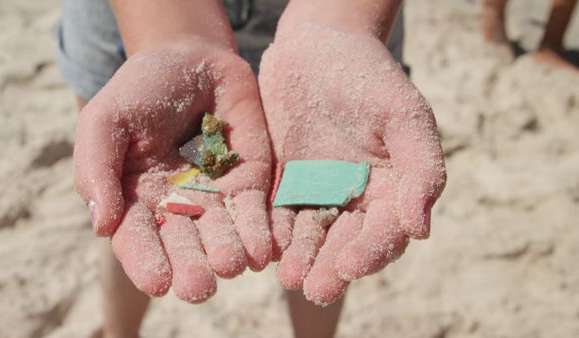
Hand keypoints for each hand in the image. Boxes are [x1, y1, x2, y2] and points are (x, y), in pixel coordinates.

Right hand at [74, 41, 271, 302]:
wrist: (190, 58)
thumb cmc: (139, 90)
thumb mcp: (105, 121)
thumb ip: (97, 171)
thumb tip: (101, 226)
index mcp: (135, 202)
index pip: (139, 240)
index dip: (147, 262)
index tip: (158, 283)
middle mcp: (176, 209)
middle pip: (184, 245)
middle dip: (192, 267)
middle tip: (199, 286)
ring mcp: (216, 198)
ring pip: (224, 234)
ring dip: (229, 252)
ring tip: (233, 265)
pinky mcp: (250, 183)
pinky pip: (257, 212)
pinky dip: (262, 232)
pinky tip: (265, 250)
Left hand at [259, 24, 445, 304]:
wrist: (317, 46)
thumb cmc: (368, 76)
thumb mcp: (404, 115)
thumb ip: (421, 169)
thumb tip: (421, 230)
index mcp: (392, 188)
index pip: (385, 231)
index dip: (371, 251)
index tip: (350, 265)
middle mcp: (356, 197)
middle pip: (345, 242)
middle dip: (331, 266)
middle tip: (315, 287)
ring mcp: (318, 191)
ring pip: (310, 233)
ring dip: (301, 256)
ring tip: (288, 276)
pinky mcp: (284, 182)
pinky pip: (278, 212)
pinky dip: (273, 231)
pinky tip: (265, 245)